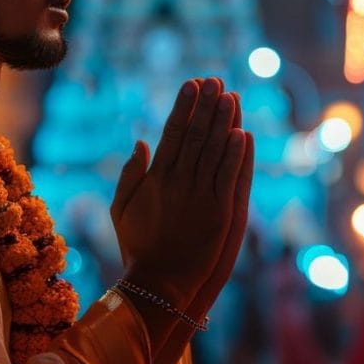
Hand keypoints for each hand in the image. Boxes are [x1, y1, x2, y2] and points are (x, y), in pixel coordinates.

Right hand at [110, 78, 250, 307]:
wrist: (160, 283)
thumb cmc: (138, 246)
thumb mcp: (121, 209)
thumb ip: (129, 175)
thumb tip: (140, 142)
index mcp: (155, 178)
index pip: (172, 133)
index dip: (183, 107)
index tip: (191, 84)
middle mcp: (178, 182)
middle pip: (196, 135)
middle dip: (206, 106)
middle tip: (215, 80)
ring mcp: (200, 196)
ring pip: (215, 151)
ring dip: (223, 122)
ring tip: (231, 97)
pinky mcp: (219, 213)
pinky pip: (229, 177)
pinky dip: (236, 155)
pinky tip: (242, 133)